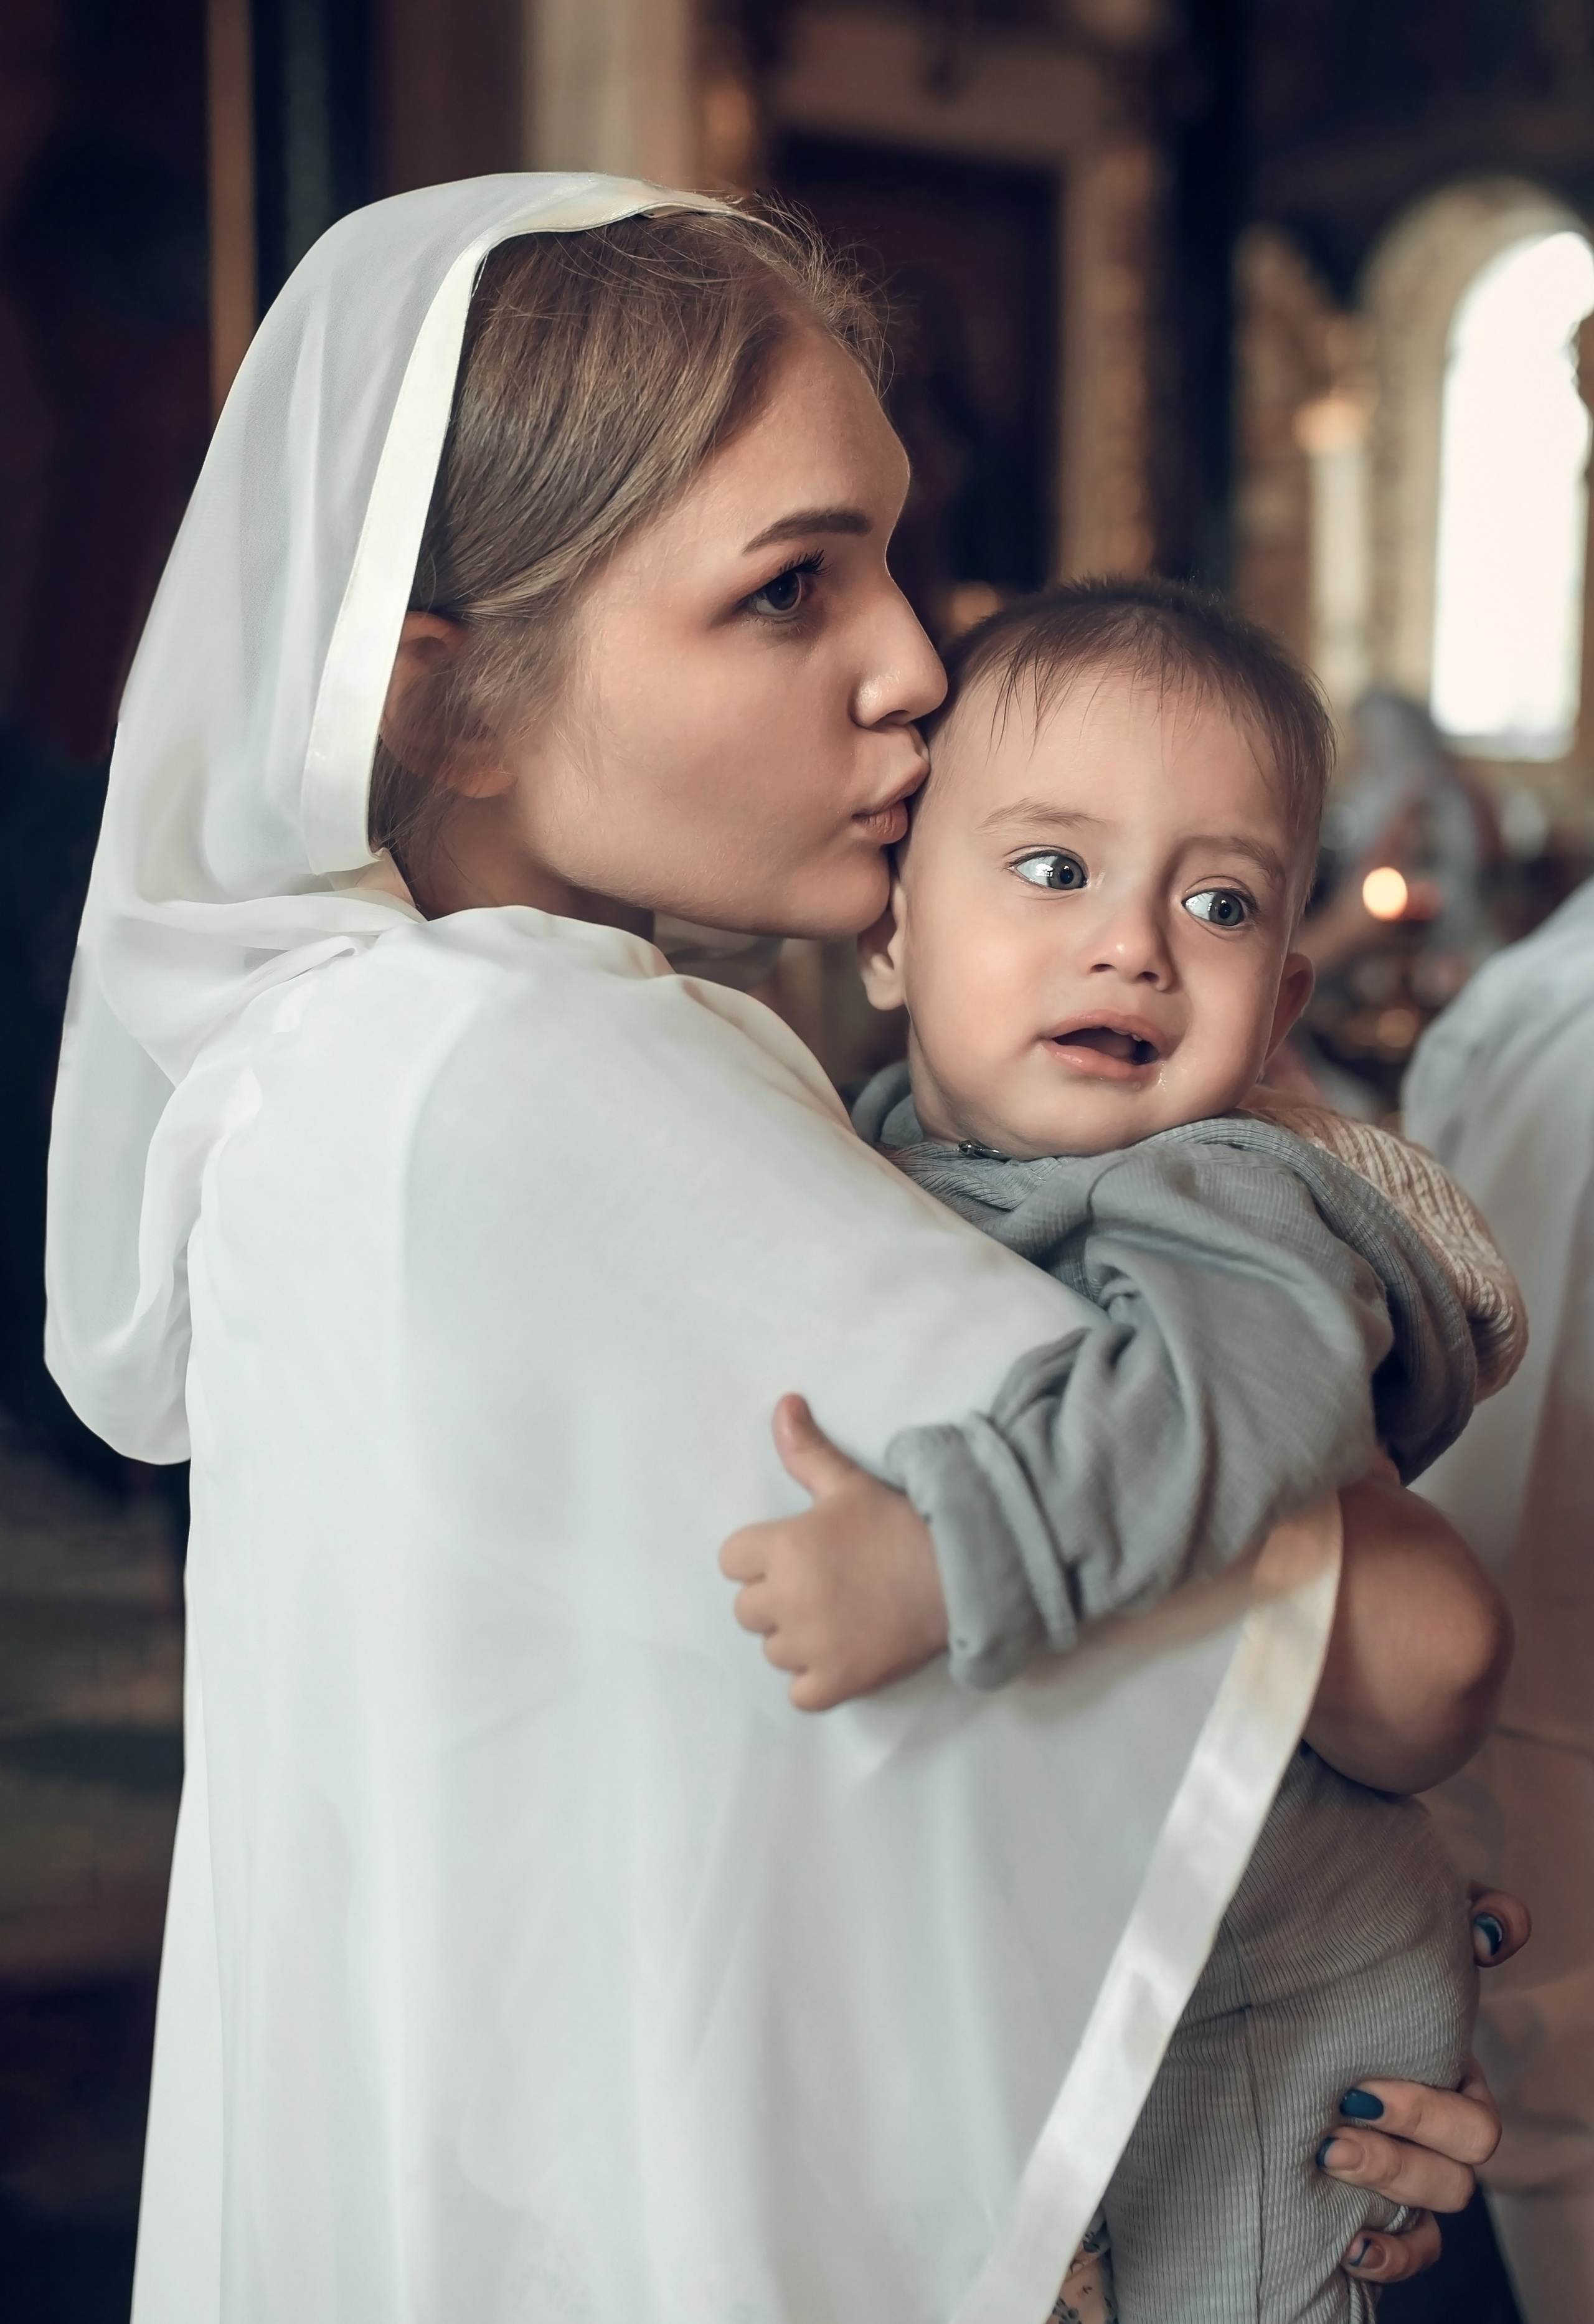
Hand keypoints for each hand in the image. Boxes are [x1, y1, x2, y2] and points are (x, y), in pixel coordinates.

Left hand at [718, 1395, 948, 1710]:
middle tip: (821, 1587)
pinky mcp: (837, 1682)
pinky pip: (799, 1693)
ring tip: (838, 1618)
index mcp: (783, 1548)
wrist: (959, 1575)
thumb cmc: (899, 1525)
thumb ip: (806, 1451)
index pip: (731, 1560)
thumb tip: (783, 1404)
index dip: (760, 1557)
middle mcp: (787, 1599)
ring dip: (796, 1639)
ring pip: (773, 1650)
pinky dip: (815, 1681)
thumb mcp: (849, 1483)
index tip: (795, 1555)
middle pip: (747, 1609)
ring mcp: (811, 1646)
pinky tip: (841, 1656)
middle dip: (776, 1598)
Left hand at [1329, 1896, 1525, 2283]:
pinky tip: (1347, 2243)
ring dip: (1390, 2189)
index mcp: (1450, 2076)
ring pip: (1437, 2207)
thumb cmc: (1357, 1959)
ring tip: (1326, 2158)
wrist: (1284, 1996)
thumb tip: (1498, 1929)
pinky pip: (1411, 2253)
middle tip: (1338, 2118)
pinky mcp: (1379, 2207)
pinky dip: (1389, 2257)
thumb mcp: (1408, 1924)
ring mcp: (1410, 2170)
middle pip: (1457, 2168)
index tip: (1361, 2090)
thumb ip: (1467, 1911)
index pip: (1472, 2117)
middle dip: (1402, 2151)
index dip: (1428, 2113)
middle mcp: (1436, 2130)